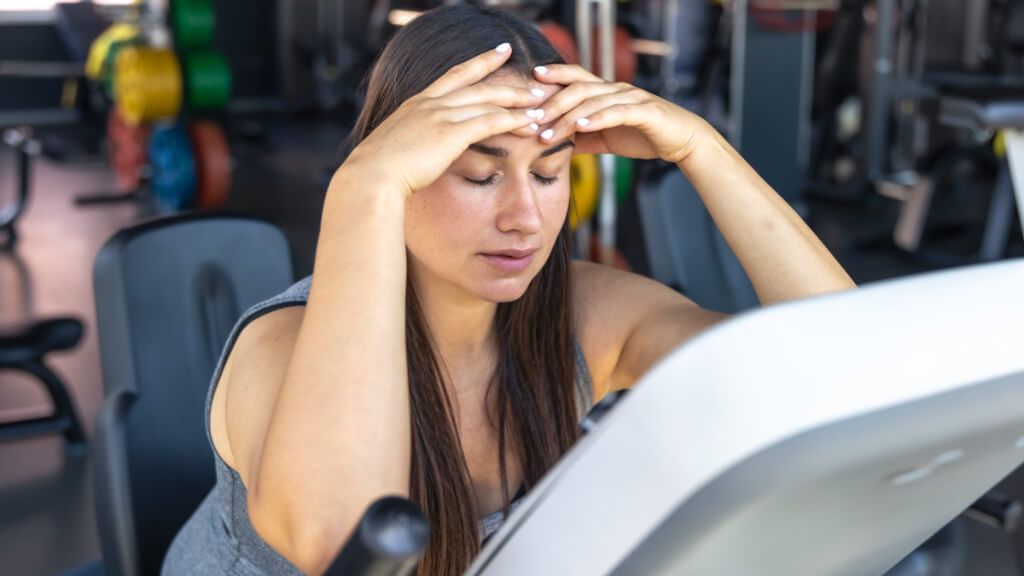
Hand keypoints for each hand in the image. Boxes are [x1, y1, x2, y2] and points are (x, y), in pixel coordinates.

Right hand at [339, 43, 546, 196]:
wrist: (370, 177)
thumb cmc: (377, 172)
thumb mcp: (394, 150)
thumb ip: (410, 144)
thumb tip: (413, 154)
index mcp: (416, 104)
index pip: (454, 76)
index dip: (480, 63)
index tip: (500, 52)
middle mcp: (430, 104)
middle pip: (478, 85)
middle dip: (509, 81)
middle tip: (534, 80)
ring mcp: (440, 115)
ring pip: (489, 101)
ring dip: (518, 102)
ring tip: (541, 104)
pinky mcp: (451, 133)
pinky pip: (490, 121)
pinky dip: (514, 121)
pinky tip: (531, 123)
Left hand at [530, 65, 709, 164]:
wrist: (682, 141)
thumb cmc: (643, 136)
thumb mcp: (605, 139)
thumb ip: (581, 139)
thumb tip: (553, 146)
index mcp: (607, 92)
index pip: (576, 77)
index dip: (555, 74)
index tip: (531, 80)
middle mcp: (617, 89)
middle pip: (579, 87)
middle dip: (552, 103)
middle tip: (532, 119)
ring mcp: (631, 98)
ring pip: (593, 101)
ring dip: (568, 118)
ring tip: (547, 133)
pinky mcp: (645, 111)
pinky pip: (616, 112)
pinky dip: (597, 118)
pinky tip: (581, 126)